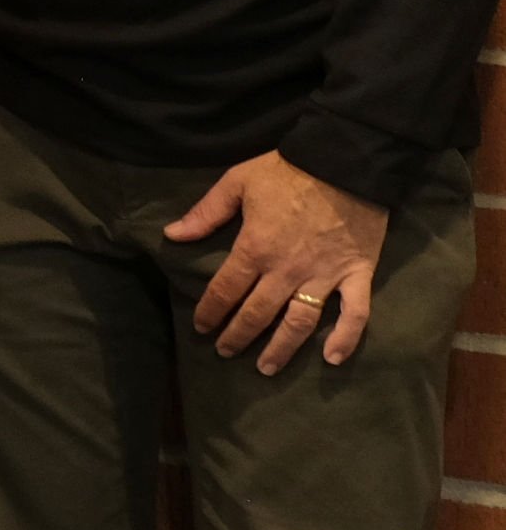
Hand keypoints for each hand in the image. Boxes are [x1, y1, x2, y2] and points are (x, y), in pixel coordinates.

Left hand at [166, 151, 389, 371]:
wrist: (346, 161)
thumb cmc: (288, 171)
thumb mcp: (237, 182)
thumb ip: (205, 213)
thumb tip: (172, 235)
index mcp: (255, 248)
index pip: (225, 290)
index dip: (210, 312)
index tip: (202, 328)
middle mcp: (287, 270)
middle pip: (258, 313)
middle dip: (238, 336)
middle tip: (225, 352)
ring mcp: (324, 274)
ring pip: (300, 321)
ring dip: (282, 348)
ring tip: (266, 368)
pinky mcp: (357, 273)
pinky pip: (355, 312)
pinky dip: (346, 337)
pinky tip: (332, 359)